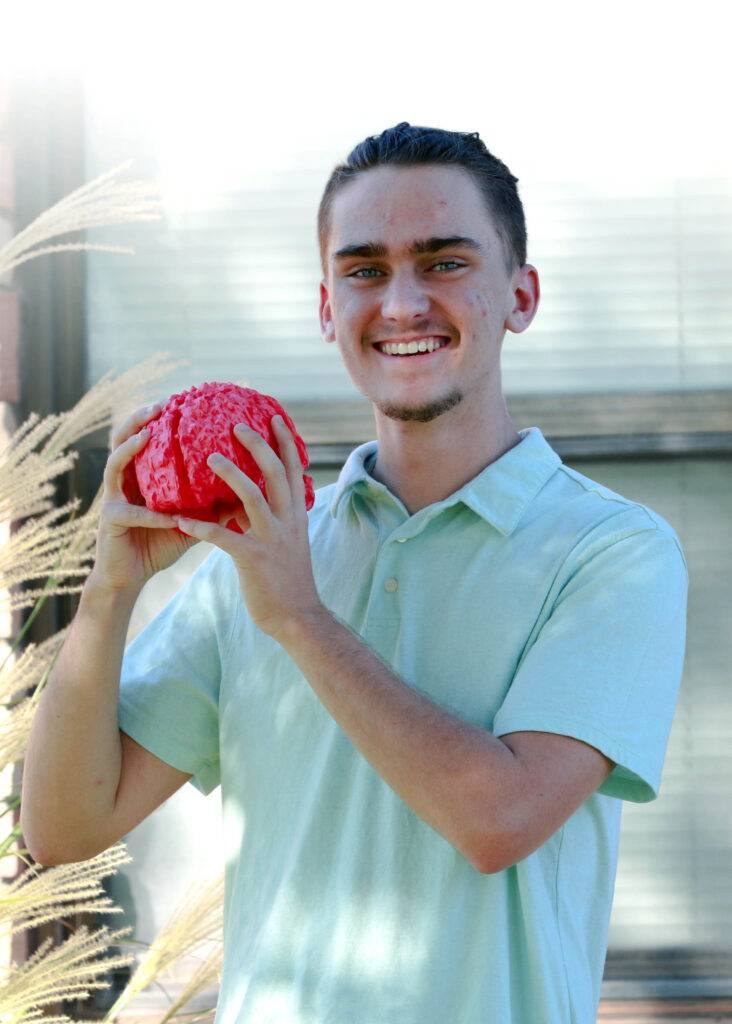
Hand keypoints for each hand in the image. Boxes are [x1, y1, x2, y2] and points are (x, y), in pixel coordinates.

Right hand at [90, 403, 198, 593]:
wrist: (132, 576)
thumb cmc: (160, 542)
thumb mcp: (191, 519)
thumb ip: (213, 504)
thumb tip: (251, 491)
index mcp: (142, 476)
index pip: (147, 438)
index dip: (159, 418)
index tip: (182, 398)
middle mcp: (124, 481)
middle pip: (122, 439)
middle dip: (137, 419)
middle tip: (159, 405)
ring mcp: (113, 499)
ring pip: (114, 465)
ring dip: (130, 448)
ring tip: (147, 435)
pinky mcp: (110, 521)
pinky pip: (131, 513)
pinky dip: (151, 515)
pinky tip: (170, 517)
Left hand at [172, 415, 323, 642]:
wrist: (297, 617)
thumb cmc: (288, 581)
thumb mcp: (288, 543)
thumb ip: (276, 519)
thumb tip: (258, 500)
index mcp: (296, 515)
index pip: (294, 470)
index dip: (285, 442)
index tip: (274, 418)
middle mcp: (287, 521)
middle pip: (276, 473)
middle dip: (258, 445)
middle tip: (236, 426)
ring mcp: (272, 539)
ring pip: (252, 496)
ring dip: (230, 474)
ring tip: (208, 458)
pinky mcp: (253, 559)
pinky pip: (224, 537)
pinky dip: (202, 526)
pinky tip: (181, 521)